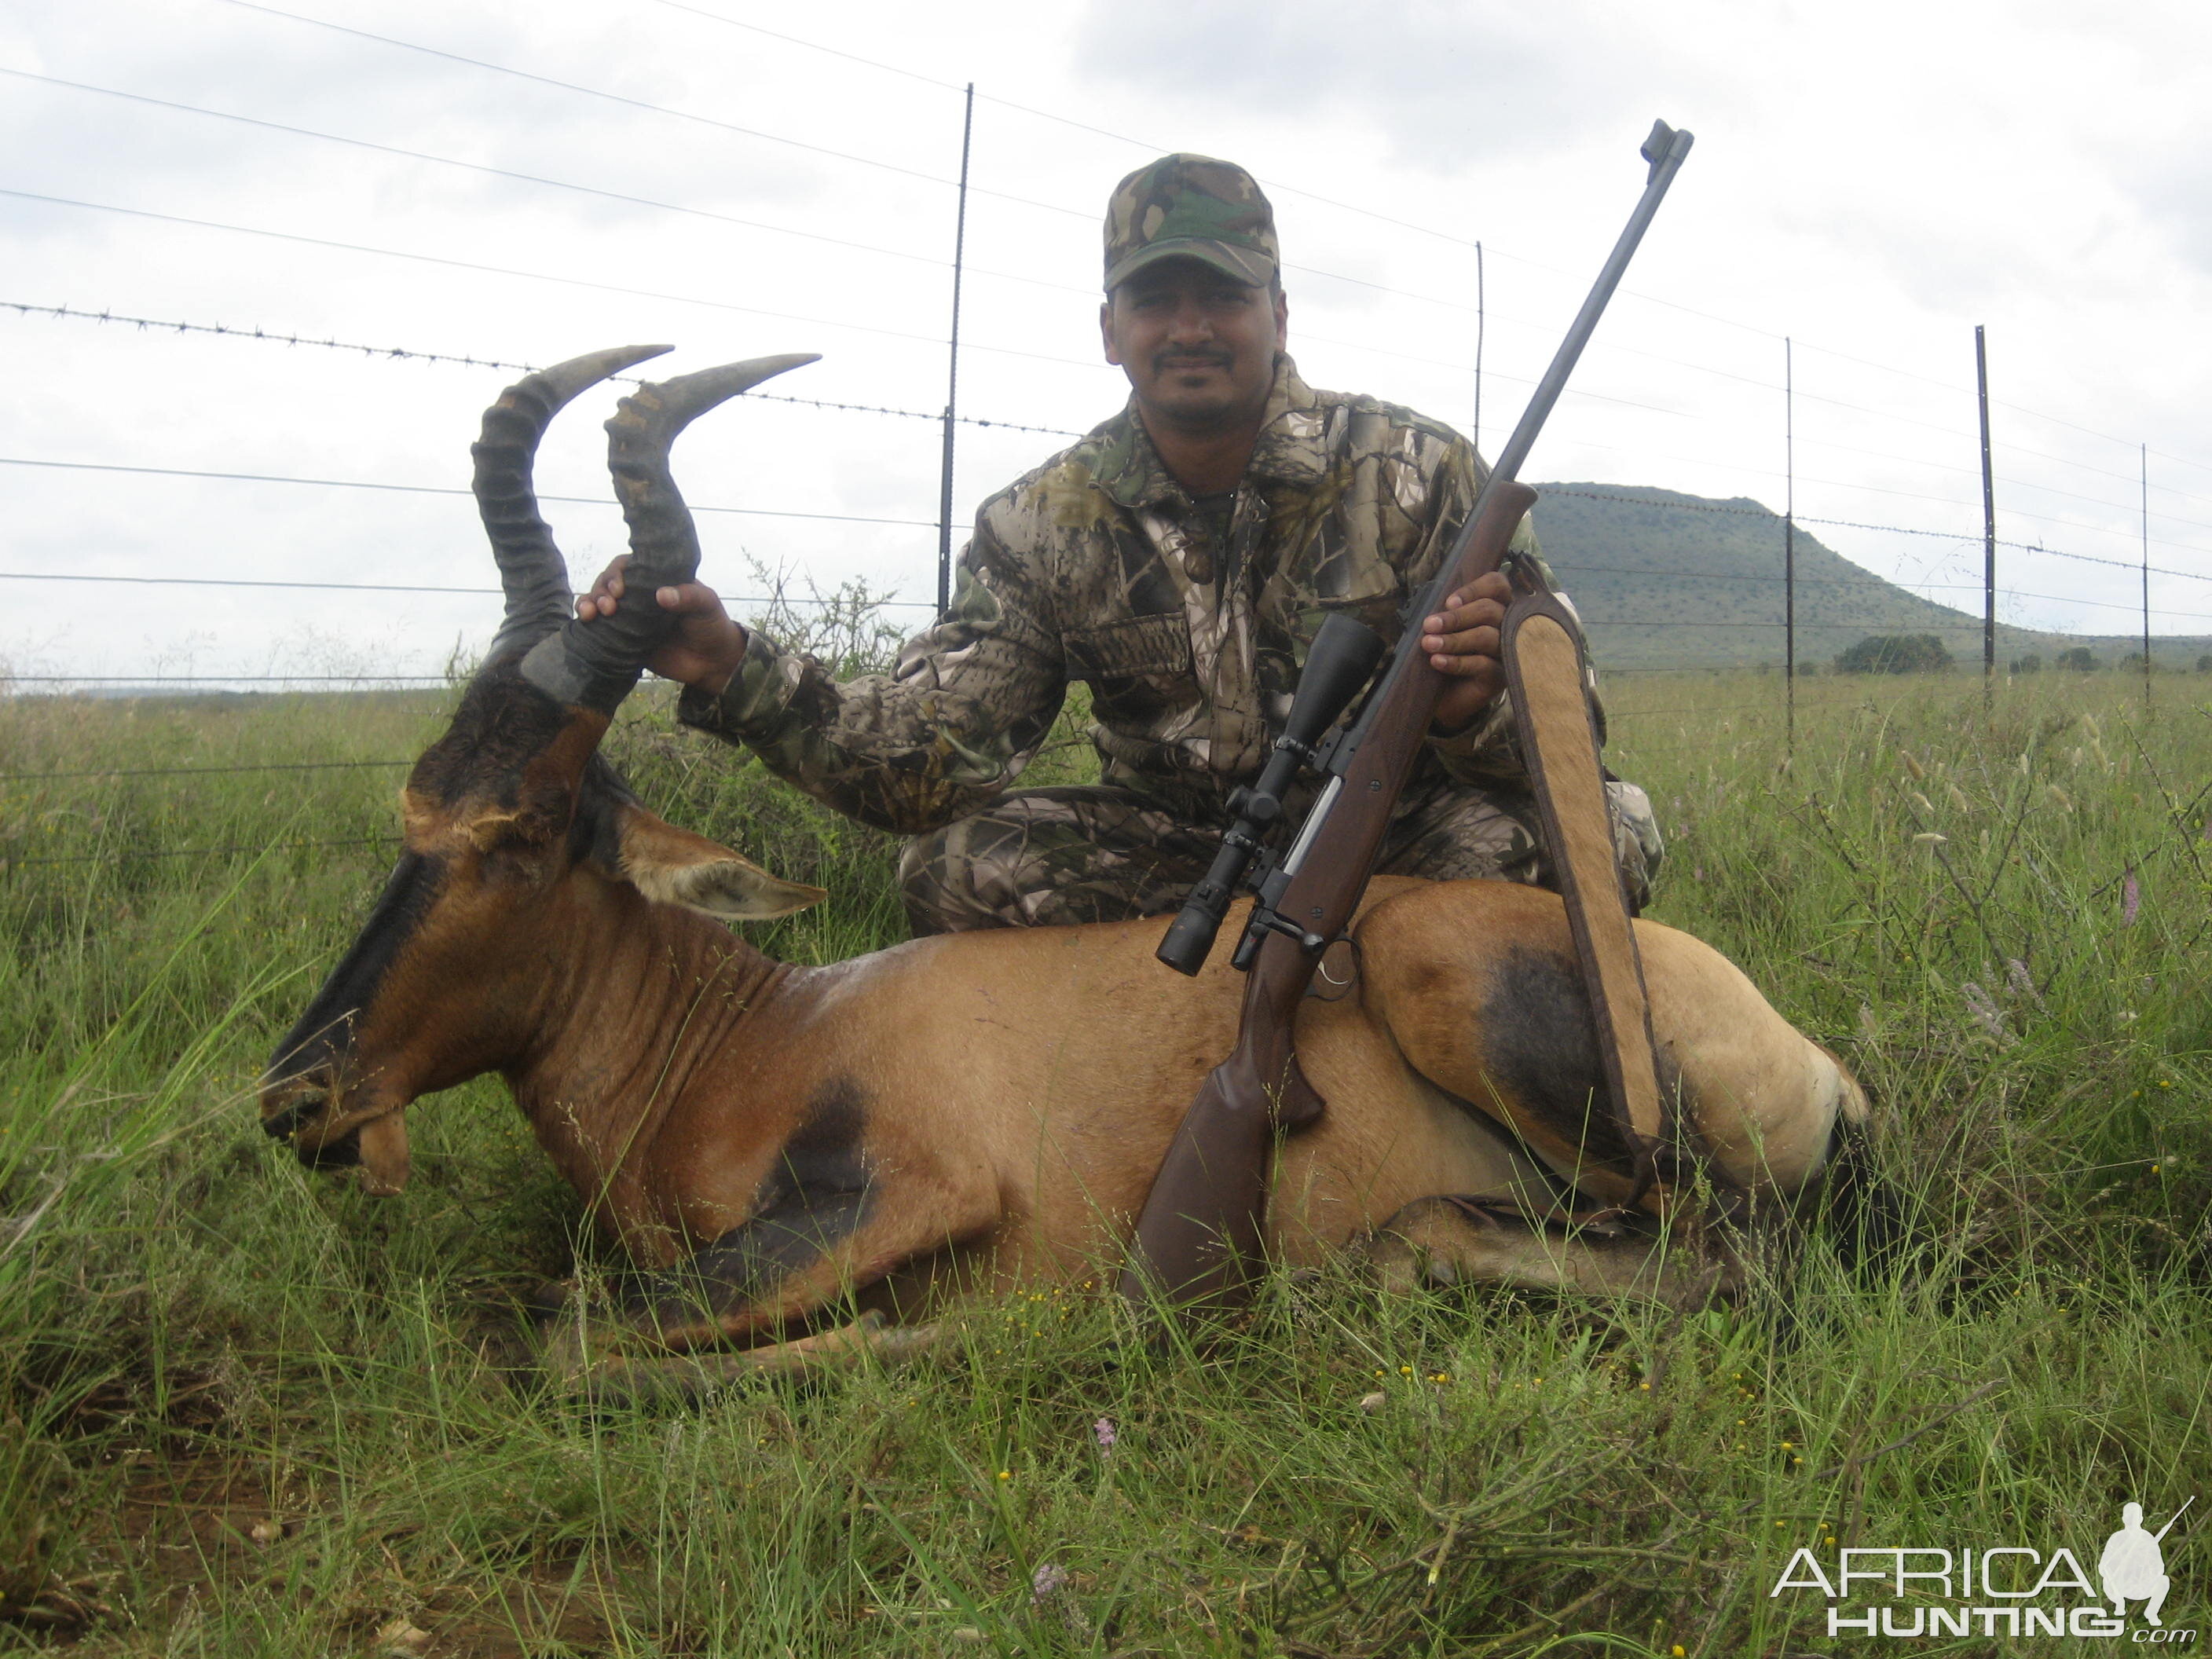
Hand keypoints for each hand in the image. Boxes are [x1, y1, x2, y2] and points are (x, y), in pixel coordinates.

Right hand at [576, 554, 747, 694]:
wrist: (712, 663)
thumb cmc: (711, 626)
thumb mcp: (706, 605)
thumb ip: (689, 597)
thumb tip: (662, 595)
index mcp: (656, 579)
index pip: (628, 566)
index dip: (617, 573)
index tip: (620, 589)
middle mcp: (639, 595)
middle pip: (608, 582)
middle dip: (601, 590)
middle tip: (608, 606)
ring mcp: (629, 616)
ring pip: (599, 602)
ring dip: (588, 603)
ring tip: (590, 614)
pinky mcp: (624, 639)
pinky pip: (600, 628)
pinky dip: (588, 622)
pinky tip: (585, 622)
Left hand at [1420, 569, 1510, 734]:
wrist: (1446, 698)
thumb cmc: (1448, 656)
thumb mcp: (1446, 630)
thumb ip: (1449, 614)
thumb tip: (1437, 604)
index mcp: (1496, 606)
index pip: (1497, 585)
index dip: (1474, 589)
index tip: (1448, 602)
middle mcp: (1508, 626)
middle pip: (1490, 610)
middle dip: (1456, 617)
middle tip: (1430, 625)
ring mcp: (1508, 651)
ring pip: (1486, 636)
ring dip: (1454, 639)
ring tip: (1429, 644)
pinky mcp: (1503, 676)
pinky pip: (1482, 664)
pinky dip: (1456, 662)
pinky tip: (1437, 661)